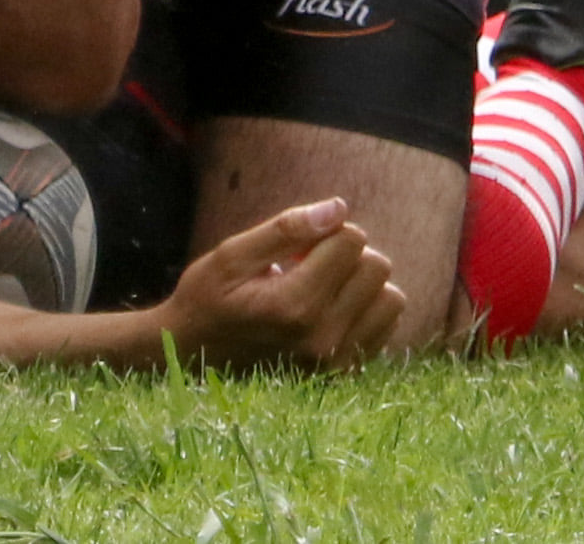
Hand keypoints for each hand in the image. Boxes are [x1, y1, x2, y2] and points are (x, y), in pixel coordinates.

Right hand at [142, 199, 403, 372]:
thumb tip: (338, 208)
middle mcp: (324, 338)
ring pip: (390, 300)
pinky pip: (385, 329)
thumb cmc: (206, 299)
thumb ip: (286, 229)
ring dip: (361, 283)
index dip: (326, 229)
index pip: (351, 241)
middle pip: (376, 267)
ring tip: (321, 286)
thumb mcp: (232, 255)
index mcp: (295, 304)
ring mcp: (337, 363)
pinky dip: (365, 310)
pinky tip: (329, 309)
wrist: (193, 361)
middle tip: (307, 262)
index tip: (296, 244)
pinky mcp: (344, 375)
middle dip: (346, 252)